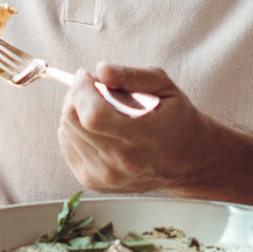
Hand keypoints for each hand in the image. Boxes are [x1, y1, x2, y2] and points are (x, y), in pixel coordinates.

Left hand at [57, 64, 219, 192]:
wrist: (186, 162)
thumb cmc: (175, 119)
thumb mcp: (165, 87)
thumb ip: (133, 75)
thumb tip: (102, 69)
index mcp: (144, 136)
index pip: (93, 115)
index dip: (82, 90)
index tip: (88, 77)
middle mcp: (123, 161)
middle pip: (74, 121)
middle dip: (77, 95)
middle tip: (94, 89)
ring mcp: (106, 176)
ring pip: (66, 131)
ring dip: (76, 112)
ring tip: (101, 109)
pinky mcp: (93, 181)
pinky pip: (66, 144)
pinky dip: (75, 130)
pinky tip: (97, 128)